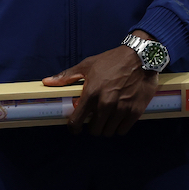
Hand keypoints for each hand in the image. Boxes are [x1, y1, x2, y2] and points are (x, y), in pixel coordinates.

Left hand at [43, 40, 157, 136]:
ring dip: (106, 128)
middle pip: (94, 130)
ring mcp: (121, 109)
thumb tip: (47, 82)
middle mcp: (105, 104)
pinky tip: (119, 119)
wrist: (141, 57)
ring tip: (107, 119)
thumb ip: (67, 76)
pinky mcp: (135, 111)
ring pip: (109, 132)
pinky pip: (123, 130)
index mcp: (91, 94)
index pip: (77, 120)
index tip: (75, 128)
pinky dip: (119, 127)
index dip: (74, 127)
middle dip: (92, 127)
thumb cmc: (112, 61)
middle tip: (95, 119)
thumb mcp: (87, 65)